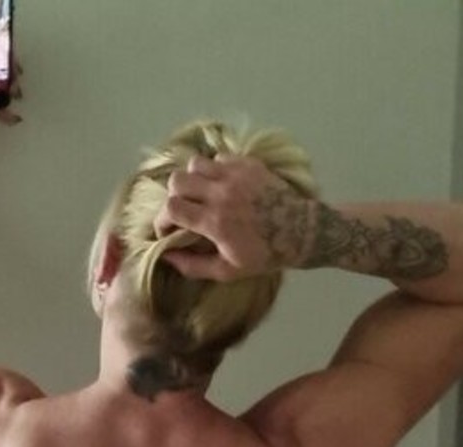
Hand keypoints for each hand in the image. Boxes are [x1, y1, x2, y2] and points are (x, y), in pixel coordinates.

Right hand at [153, 156, 312, 279]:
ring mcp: (234, 175)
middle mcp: (221, 194)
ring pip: (195, 164)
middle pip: (177, 180)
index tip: (167, 229)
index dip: (162, 220)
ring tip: (200, 193)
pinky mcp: (246, 164)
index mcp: (215, 222)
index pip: (171, 208)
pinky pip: (218, 158)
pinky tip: (220, 184)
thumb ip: (194, 266)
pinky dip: (212, 170)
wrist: (299, 231)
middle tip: (182, 209)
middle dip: (173, 196)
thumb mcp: (227, 271)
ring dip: (191, 179)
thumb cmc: (263, 256)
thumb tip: (167, 257)